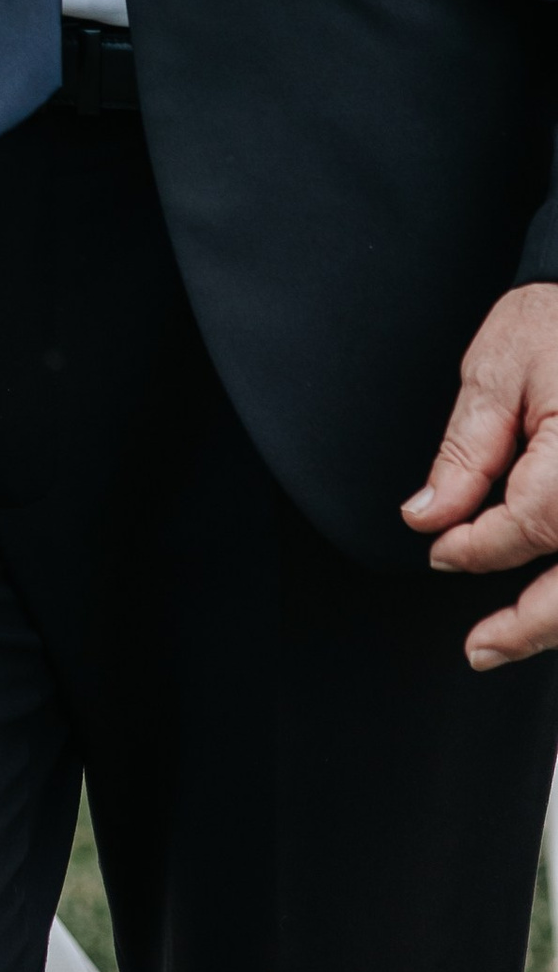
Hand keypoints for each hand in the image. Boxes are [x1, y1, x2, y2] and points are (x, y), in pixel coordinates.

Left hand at [404, 285, 557, 664]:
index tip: (440, 550)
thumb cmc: (555, 323)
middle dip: (534, 624)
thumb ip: (464, 455)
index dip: (478, 547)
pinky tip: (551, 606)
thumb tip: (427, 518)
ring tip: (515, 639)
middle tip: (481, 648)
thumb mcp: (495, 375)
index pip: (533, 524)